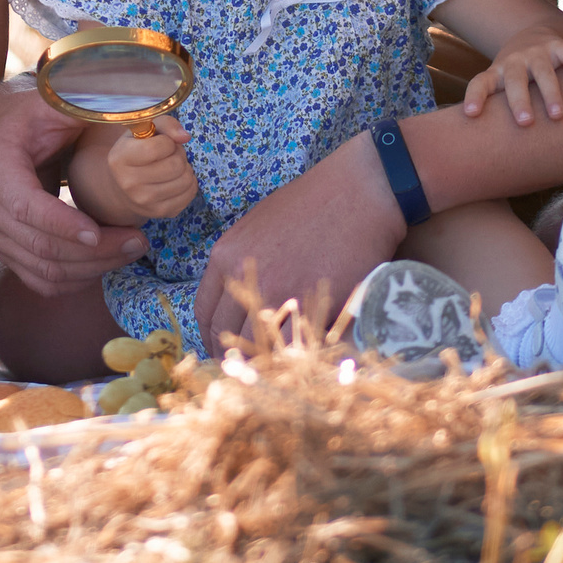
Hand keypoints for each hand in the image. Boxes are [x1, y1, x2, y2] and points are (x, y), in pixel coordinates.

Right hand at [0, 79, 147, 294]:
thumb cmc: (31, 113)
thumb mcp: (55, 100)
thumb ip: (94, 105)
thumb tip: (151, 118)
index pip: (26, 208)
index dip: (63, 225)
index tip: (100, 232)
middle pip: (42, 247)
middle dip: (96, 252)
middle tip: (139, 240)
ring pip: (45, 271)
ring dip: (93, 268)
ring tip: (132, 247)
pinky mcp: (8, 251)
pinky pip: (42, 280)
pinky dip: (77, 279)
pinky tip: (107, 261)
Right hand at [104, 116, 199, 221]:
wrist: (122, 187)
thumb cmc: (136, 151)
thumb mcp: (144, 130)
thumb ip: (166, 124)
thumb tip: (185, 137)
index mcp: (120, 159)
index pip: (158, 147)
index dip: (167, 141)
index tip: (161, 143)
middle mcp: (129, 183)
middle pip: (176, 165)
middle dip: (178, 155)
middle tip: (169, 155)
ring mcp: (144, 202)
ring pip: (186, 180)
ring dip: (185, 169)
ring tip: (172, 167)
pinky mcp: (160, 212)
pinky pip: (190, 194)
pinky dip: (189, 183)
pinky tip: (175, 180)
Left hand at [193, 130, 406, 352]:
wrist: (357, 191)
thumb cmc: (312, 201)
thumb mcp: (259, 224)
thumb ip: (241, 261)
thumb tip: (238, 295)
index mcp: (225, 255)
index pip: (204, 311)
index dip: (211, 337)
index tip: (222, 348)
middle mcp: (242, 275)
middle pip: (224, 333)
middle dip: (232, 355)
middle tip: (246, 369)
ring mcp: (275, 290)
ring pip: (255, 344)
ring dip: (261, 361)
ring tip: (271, 371)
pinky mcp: (309, 302)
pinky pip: (290, 345)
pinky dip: (291, 358)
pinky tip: (297, 362)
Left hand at [462, 25, 562, 124]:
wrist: (532, 33)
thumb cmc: (516, 75)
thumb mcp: (501, 85)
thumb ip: (498, 111)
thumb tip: (497, 153)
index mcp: (497, 73)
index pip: (480, 83)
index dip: (475, 97)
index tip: (471, 114)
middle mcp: (514, 61)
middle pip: (515, 80)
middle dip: (519, 101)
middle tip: (525, 123)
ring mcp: (536, 52)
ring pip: (543, 71)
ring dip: (550, 92)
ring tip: (557, 115)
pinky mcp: (557, 45)